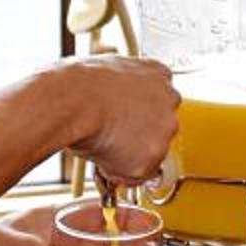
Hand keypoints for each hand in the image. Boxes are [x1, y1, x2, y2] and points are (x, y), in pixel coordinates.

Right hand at [67, 54, 179, 188]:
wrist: (76, 100)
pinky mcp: (153, 156)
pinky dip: (119, 170)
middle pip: (160, 126)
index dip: (139, 111)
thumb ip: (122, 87)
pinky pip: (137, 172)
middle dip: (139, 134)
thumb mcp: (106, 72)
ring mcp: (164, 129)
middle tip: (110, 134)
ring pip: (150, 151)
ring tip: (100, 142)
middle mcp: (169, 99)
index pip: (159, 97)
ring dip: (130, 153)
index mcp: (158, 73)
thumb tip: (111, 102)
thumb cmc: (80, 84)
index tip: (126, 118)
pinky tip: (101, 154)